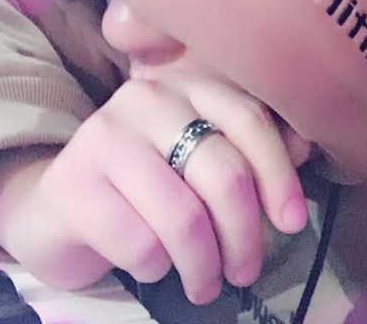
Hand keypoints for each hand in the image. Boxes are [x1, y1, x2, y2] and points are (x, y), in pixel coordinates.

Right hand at [0, 59, 308, 303]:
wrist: (62, 202)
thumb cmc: (148, 181)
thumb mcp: (203, 158)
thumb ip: (252, 149)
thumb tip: (304, 150)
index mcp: (187, 84)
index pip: (249, 119)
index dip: (279, 174)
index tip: (293, 222)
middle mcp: (147, 98)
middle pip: (222, 172)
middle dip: (245, 235)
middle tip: (245, 270)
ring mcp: (106, 135)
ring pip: (183, 216)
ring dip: (204, 265)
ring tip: (206, 283)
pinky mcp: (72, 182)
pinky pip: (140, 243)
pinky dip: (157, 268)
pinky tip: (155, 266)